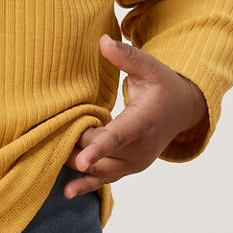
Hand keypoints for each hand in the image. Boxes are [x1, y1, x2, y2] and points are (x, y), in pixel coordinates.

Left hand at [64, 36, 207, 197]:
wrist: (182, 111)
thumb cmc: (163, 86)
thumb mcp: (151, 67)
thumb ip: (127, 57)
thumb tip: (103, 41)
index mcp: (143, 122)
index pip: (117, 137)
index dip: (97, 148)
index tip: (81, 160)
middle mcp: (140, 148)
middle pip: (98, 152)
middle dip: (75, 143)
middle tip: (53, 128)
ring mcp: (135, 162)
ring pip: (98, 169)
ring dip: (75, 161)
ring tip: (50, 150)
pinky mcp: (128, 169)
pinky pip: (104, 180)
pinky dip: (85, 185)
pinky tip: (66, 191)